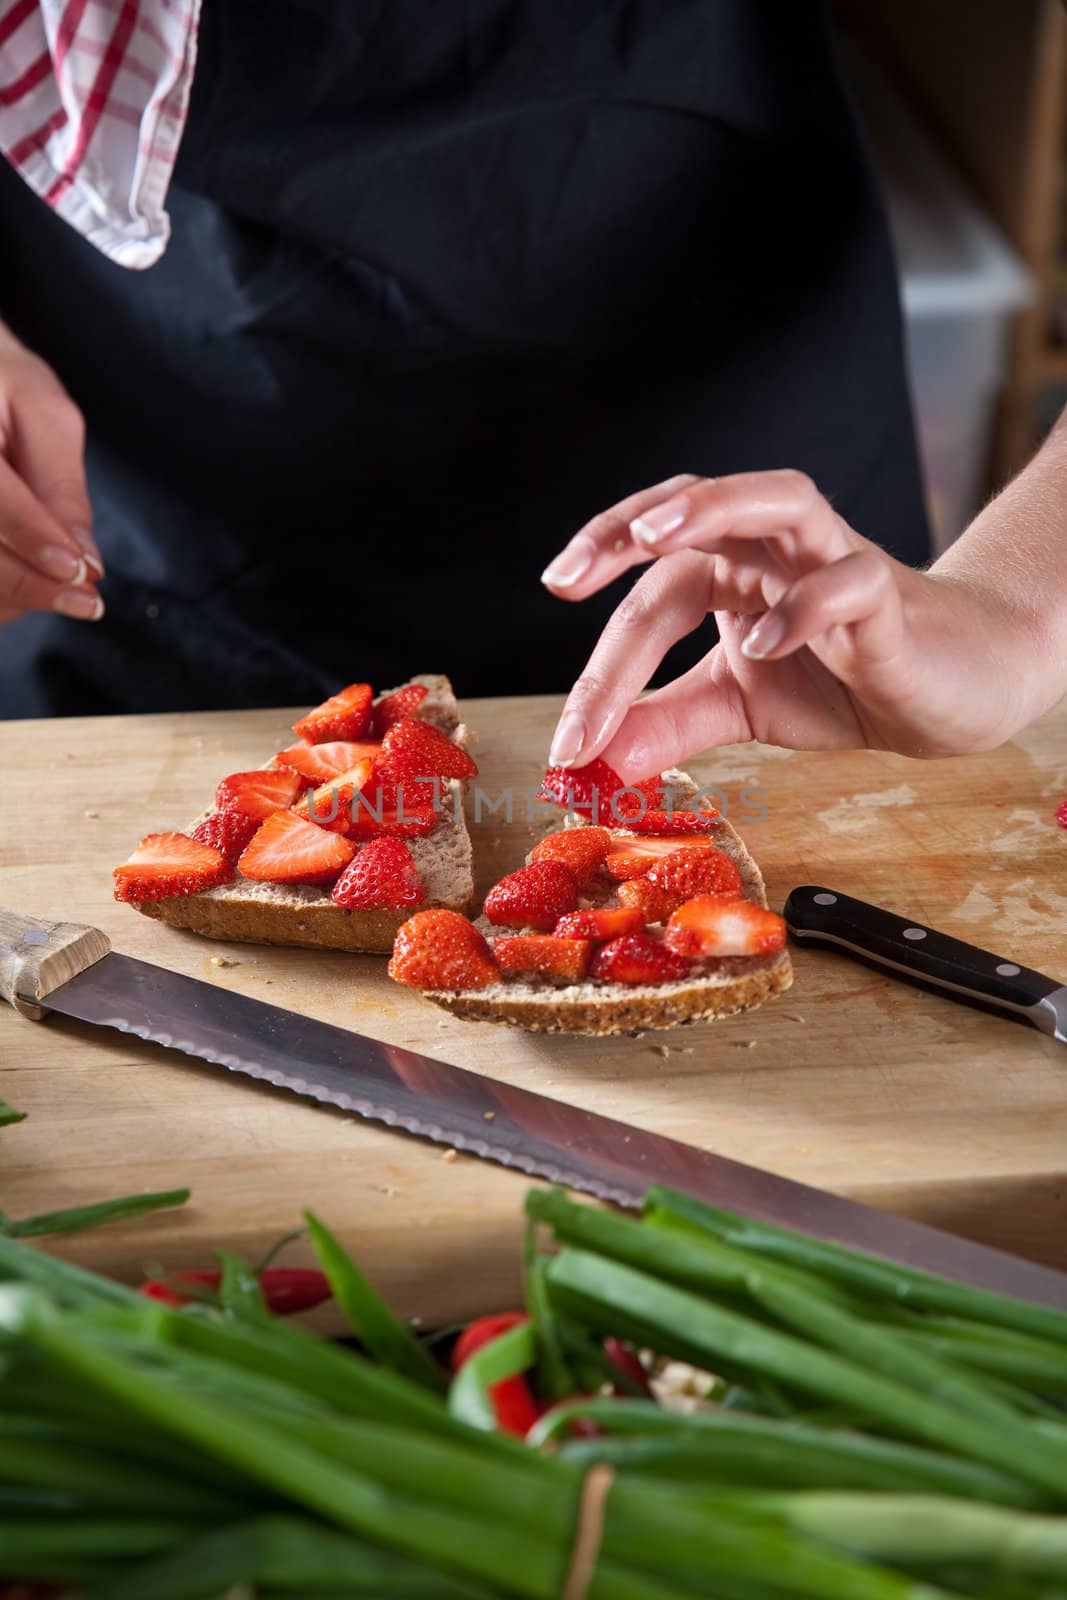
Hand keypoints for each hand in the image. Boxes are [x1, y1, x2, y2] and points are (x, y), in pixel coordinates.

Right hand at [0, 322, 103, 625]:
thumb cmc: (3, 383)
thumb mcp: (44, 414)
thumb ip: (61, 486)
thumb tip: (85, 559)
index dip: (36, 540)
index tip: (83, 573)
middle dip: (31, 584)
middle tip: (87, 602)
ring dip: (15, 596)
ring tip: (62, 590)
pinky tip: (28, 581)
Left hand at [541, 468, 1055, 776]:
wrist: (946, 694)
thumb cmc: (839, 682)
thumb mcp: (736, 708)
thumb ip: (668, 724)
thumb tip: (591, 764)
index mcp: (726, 571)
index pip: (650, 595)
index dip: (601, 664)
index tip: (567, 740)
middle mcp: (770, 549)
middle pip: (687, 532)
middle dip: (619, 552)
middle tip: (564, 581)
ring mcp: (830, 561)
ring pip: (772, 499)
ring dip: (707, 508)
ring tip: (650, 539)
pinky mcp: (887, 595)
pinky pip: (846, 581)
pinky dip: (802, 606)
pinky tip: (763, 644)